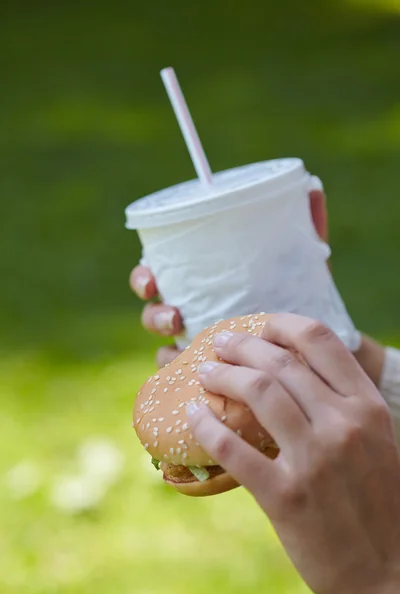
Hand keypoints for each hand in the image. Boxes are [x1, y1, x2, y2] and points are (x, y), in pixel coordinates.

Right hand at [131, 190, 327, 367]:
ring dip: (166, 351)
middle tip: (175, 317)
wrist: (320, 350)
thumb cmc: (302, 300)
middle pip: (154, 312)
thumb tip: (312, 189)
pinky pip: (184, 382)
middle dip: (154, 313)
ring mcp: (200, 347)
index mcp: (204, 282)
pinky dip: (183, 380)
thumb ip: (305, 229)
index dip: (144, 276)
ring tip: (189, 351)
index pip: (160, 274)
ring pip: (164, 348)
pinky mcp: (210, 378)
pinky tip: (195, 382)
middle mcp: (195, 313)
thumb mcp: (303, 266)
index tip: (151, 278)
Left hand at [187, 314, 399, 593]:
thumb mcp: (375, 441)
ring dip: (221, 376)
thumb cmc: (379, 502)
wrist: (391, 575)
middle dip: (240, 346)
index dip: (281, 324)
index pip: (319, 340)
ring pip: (256, 393)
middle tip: (219, 343)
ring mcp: (314, 460)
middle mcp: (342, 424)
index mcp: (366, 407)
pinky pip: (233, 449)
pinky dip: (206, 426)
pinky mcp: (286, 497)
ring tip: (203, 372)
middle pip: (278, 362)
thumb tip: (289, 375)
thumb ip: (340, 405)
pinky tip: (193, 416)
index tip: (259, 325)